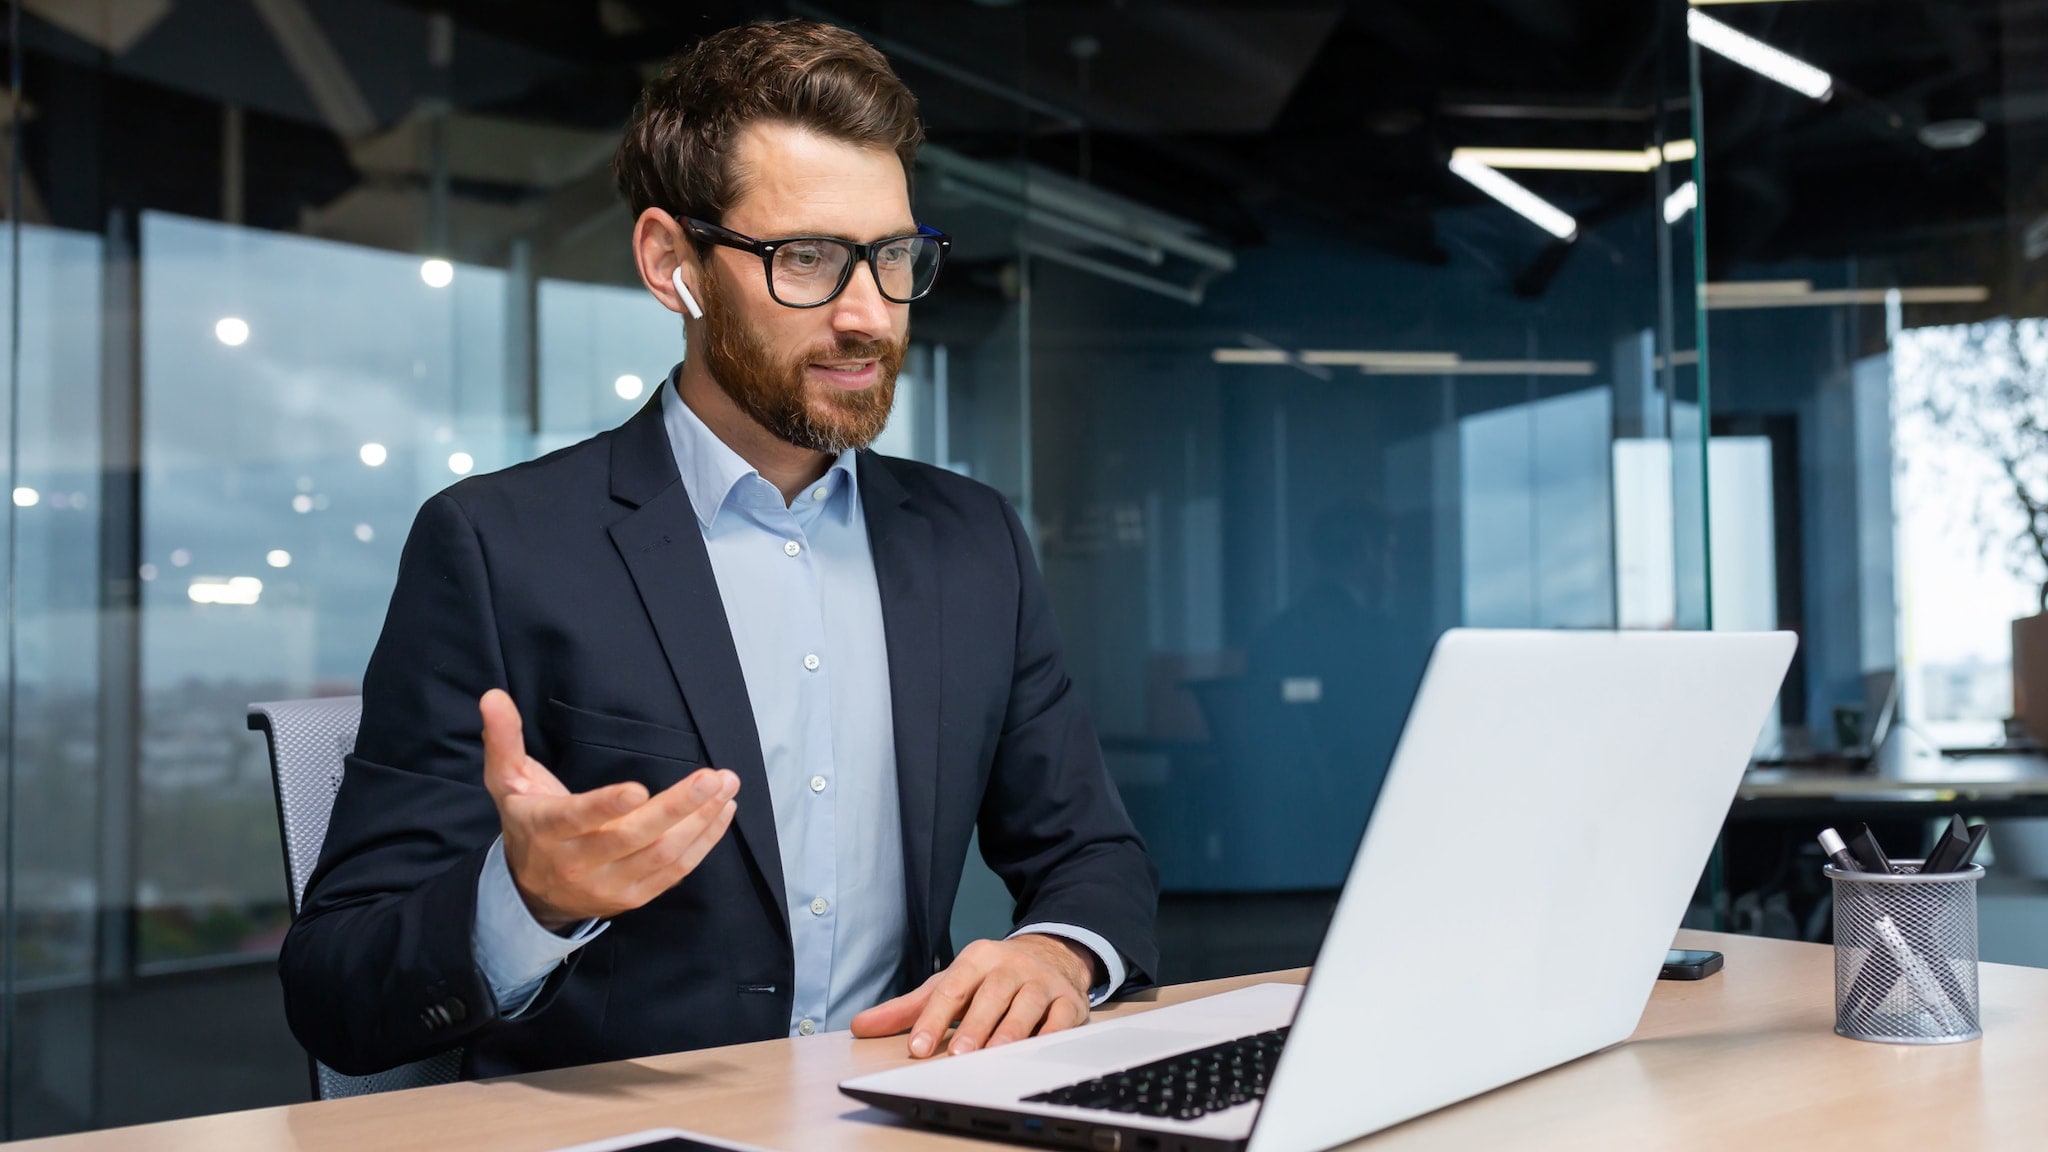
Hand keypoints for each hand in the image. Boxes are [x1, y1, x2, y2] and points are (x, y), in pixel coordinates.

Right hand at [479, 689, 739, 930]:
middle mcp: (578, 861)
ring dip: (699, 822)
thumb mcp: (506, 781)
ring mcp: (608, 884)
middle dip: (678, 807)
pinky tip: (721, 813)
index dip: (606, 806)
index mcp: (546, 829)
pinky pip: (674, 872)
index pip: (578, 818)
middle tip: (714, 777)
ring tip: (726, 788)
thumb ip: (503, 739)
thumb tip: (493, 696)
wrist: (532, 892)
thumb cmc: (527, 823)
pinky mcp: (633, 897)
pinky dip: (703, 843)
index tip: (639, 789)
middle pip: (633, 837)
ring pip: (661, 856)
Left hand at [850, 935, 1099, 1057]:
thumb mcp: (950, 984)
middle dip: (975, 1025)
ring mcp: (1041, 982)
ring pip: (1026, 1005)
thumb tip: (861, 1025)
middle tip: (958, 1055)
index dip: (933, 1018)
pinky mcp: (1068, 1001)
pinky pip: (1061, 1017)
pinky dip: (1051, 1034)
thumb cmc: (991, 978)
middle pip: (991, 994)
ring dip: (1010, 1030)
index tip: (917, 1047)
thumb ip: (908, 1007)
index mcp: (977, 958)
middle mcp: (1010, 966)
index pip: (951, 988)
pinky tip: (1036, 1050)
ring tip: (994, 1054)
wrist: (1051, 955)